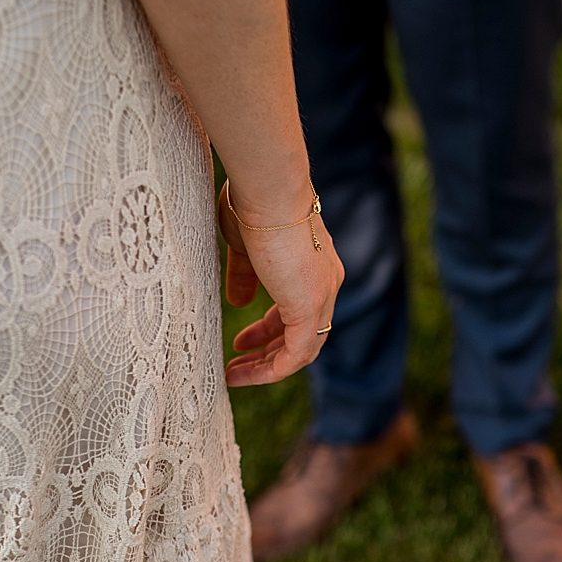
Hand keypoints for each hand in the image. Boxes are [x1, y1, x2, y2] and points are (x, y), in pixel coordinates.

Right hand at [219, 181, 343, 386]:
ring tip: (235, 374)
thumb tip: (238, 302)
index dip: (270, 328)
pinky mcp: (309, 307)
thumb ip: (244, 275)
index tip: (242, 339)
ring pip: (303, 349)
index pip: (299, 307)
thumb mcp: (245, 245)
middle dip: (269, 350)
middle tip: (238, 360)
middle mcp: (326, 282)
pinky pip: (296, 355)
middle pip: (304, 333)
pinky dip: (271, 369)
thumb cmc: (253, 203)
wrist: (268, 188)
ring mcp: (321, 296)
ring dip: (268, 366)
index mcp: (316, 265)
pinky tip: (243, 373)